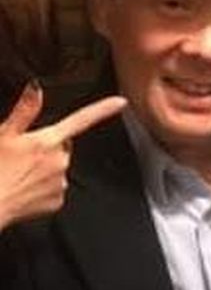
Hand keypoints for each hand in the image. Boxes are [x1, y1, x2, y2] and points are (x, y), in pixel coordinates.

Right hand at [0, 84, 125, 229]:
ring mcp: (60, 182)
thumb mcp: (4, 134)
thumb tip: (35, 87)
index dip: (103, 109)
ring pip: (58, 169)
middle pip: (63, 146)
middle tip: (25, 156)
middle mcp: (59, 161)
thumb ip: (25, 110)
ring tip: (21, 174)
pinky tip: (26, 188)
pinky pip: (54, 190)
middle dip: (49, 148)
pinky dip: (43, 189)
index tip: (120, 102)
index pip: (81, 120)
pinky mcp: (57, 201)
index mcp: (47, 141)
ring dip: (44, 169)